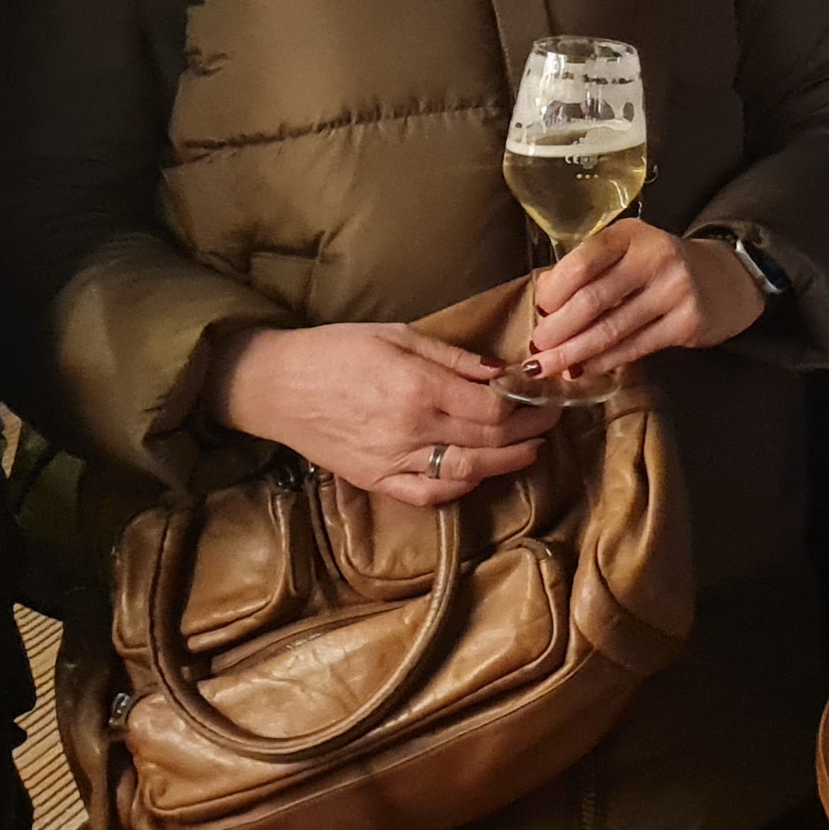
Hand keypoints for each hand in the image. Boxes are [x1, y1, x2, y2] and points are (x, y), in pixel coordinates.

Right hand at [211, 323, 558, 505]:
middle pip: (489, 439)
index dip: (529, 404)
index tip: (548, 394)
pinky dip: (461, 486)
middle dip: (530, 430)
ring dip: (508, 462)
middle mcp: (411, 430)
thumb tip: (502, 370)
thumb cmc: (335, 350)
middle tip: (552, 418)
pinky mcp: (376, 481)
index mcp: (418, 388)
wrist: (276, 386)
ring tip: (531, 449)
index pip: (493, 407)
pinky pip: (429, 494)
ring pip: (468, 471)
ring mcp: (393, 461)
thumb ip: (453, 357)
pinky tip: (480, 472)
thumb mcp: (398, 335)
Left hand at [524, 220, 762, 386]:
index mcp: (631, 235)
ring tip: (549, 366)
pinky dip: (603, 362)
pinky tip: (584, 369)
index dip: (553, 292)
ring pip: (611, 330)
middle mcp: (655, 258)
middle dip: (557, 330)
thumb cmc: (660, 267)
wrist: (725, 279)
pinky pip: (634, 348)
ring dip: (573, 353)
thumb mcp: (627, 252)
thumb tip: (543, 302)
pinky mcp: (687, 323)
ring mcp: (675, 291)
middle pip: (592, 301)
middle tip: (537, 348)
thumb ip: (589, 270)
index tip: (539, 310)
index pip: (582, 262)